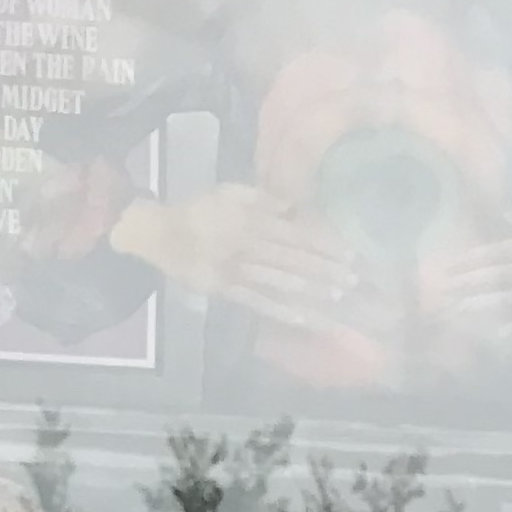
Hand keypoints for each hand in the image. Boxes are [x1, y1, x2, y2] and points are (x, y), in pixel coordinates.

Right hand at [114, 185, 359, 330]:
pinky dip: (281, 310)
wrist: (159, 233)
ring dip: (310, 290)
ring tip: (337, 298)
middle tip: (353, 280)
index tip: (348, 253)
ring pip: (280, 280)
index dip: (322, 243)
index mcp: (250, 219)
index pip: (294, 232)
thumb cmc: (200, 211)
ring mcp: (237, 269)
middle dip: (324, 269)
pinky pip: (258, 301)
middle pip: (293, 258)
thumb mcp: (229, 193)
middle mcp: (247, 243)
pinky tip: (305, 318)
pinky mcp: (226, 290)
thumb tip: (294, 206)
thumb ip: (262, 198)